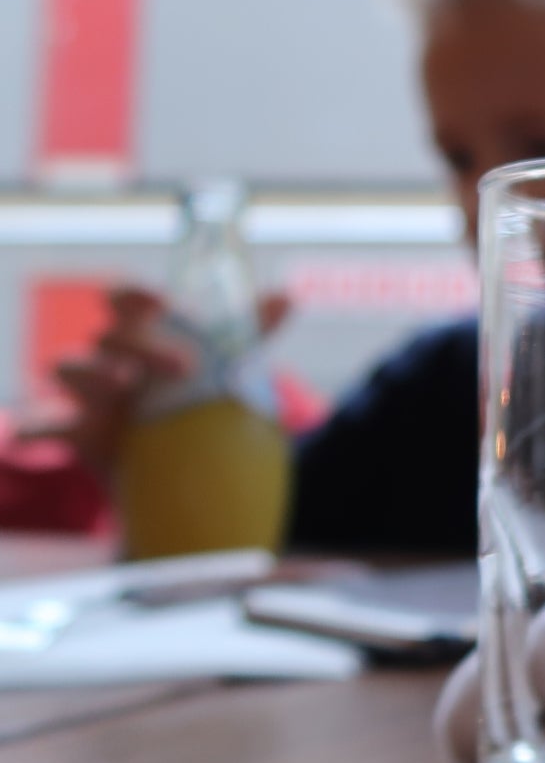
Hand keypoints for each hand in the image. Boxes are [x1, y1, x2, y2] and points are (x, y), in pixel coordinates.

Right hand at [23, 286, 290, 475]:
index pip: (126, 301)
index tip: (163, 302)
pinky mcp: (79, 435)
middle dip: (139, 343)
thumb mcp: (225, 369)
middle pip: (109, 336)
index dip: (135, 295)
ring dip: (93, 374)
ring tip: (124, 388)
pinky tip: (51, 437)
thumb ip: (249, 334)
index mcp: (145, 337)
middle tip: (185, 366)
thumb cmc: (192, 402)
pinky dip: (37, 430)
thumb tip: (287, 296)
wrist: (179, 467)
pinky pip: (44, 427)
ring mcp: (92, 396)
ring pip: (70, 368)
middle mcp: (113, 359)